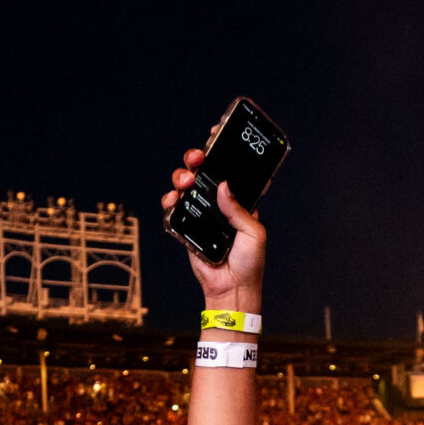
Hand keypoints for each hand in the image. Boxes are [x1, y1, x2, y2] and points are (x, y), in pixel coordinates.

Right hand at [160, 148, 264, 309]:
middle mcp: (217, 204)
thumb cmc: (250, 263)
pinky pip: (173, 209)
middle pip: (202, 172)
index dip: (220, 151)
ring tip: (186, 181)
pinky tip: (174, 199)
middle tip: (197, 157)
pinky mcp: (185, 228)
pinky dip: (170, 201)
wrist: (232, 289)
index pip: (227, 169)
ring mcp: (200, 214)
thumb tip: (222, 185)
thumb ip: (238, 209)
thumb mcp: (253, 232)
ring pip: (185, 186)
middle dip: (196, 158)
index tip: (216, 135)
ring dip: (182, 177)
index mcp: (237, 201)